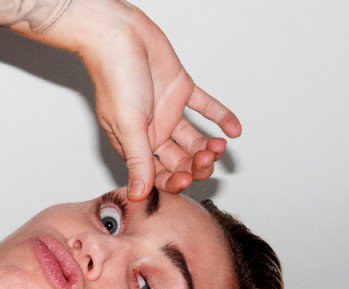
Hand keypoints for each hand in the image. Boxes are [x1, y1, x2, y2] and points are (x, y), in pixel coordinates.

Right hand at [75, 3, 240, 199]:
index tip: (186, 179)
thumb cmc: (115, 78)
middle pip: (179, 160)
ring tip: (219, 146)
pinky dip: (221, 117)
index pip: (157, 174)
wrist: (120, 35)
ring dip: (209, 146)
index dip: (173, 181)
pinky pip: (205, 108)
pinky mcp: (181, 90)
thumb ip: (137, 160)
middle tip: (207, 160)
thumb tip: (138, 193)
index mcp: (134, 144)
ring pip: (194, 139)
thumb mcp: (127, 125)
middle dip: (194, 165)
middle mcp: (152, 132)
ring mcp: (168, 112)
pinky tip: (234, 129)